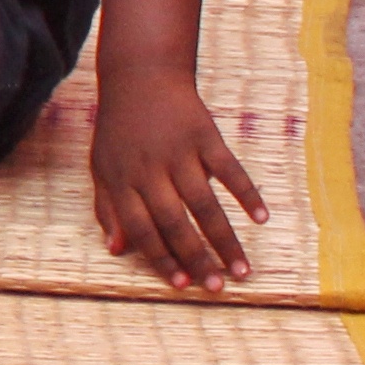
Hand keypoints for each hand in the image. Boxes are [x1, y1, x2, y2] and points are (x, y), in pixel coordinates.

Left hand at [90, 63, 264, 294]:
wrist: (141, 77)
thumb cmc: (119, 129)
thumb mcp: (102, 167)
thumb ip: (108, 208)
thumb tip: (115, 251)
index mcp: (122, 181)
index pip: (141, 229)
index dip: (161, 259)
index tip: (182, 285)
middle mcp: (150, 170)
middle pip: (175, 222)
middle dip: (197, 258)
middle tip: (217, 288)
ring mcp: (179, 152)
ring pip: (205, 204)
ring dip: (225, 239)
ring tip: (242, 269)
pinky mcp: (205, 135)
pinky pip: (229, 169)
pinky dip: (247, 193)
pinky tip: (262, 218)